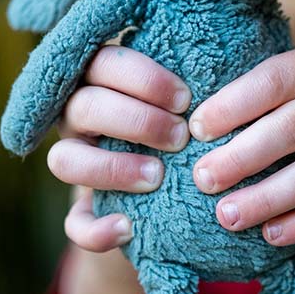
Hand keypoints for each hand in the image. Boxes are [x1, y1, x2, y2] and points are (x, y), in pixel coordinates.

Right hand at [47, 45, 190, 251]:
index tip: (186, 99)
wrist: (178, 190)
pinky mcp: (82, 212)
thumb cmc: (188, 123)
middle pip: (83, 107)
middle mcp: (78, 119)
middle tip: (180, 138)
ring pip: (63, 160)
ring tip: (157, 176)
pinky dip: (97, 230)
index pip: (103, 63)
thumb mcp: (187, 100)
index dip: (143, 79)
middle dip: (136, 120)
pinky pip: (73, 223)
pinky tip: (128, 228)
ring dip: (112, 167)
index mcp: (100, 82)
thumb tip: (231, 68)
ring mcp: (75, 163)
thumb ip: (192, 86)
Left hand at [190, 46, 294, 246]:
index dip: (231, 106)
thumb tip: (188, 128)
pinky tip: (271, 234)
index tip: (194, 131)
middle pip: (292, 128)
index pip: (273, 82)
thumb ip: (255, 97)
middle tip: (202, 180)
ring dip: (268, 198)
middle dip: (242, 157)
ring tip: (227, 216)